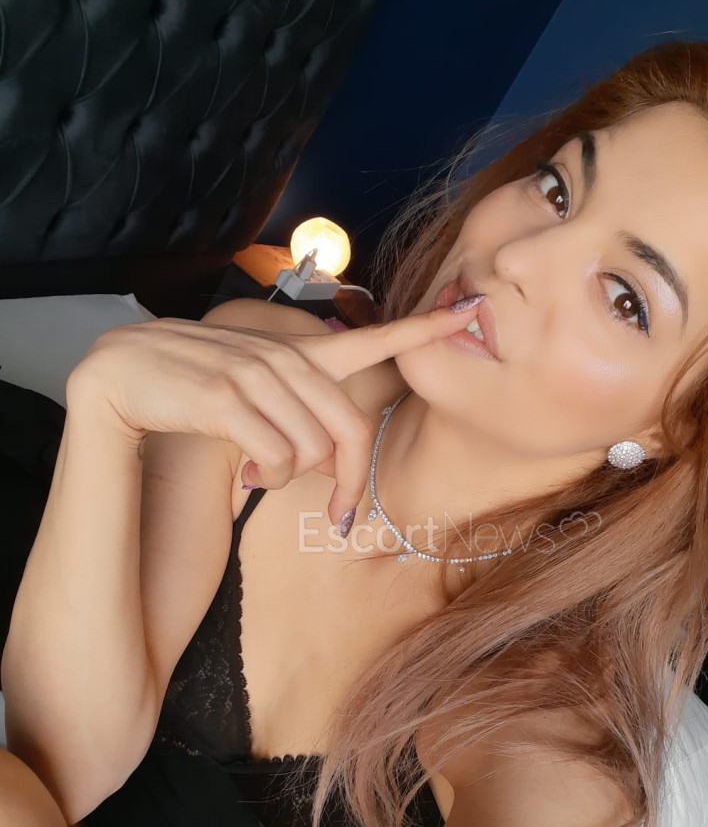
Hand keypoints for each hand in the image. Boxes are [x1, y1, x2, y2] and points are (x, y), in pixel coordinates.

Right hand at [66, 301, 481, 525]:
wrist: (120, 382)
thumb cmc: (194, 399)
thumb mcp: (257, 398)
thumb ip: (300, 414)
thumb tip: (333, 461)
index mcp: (298, 354)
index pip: (372, 339)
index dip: (423, 330)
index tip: (469, 311)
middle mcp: (282, 356)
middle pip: (349, 430)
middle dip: (349, 483)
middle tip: (341, 514)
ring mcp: (252, 372)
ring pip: (309, 450)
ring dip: (286, 479)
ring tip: (255, 471)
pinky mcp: (222, 396)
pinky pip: (275, 457)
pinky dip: (264, 479)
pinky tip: (239, 473)